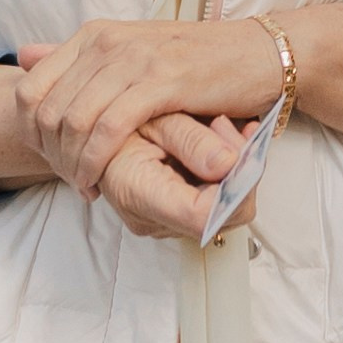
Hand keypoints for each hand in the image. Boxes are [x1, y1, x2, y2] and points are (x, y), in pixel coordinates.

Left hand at [16, 21, 284, 198]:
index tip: (48, 160)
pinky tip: (102, 180)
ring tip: (86, 186)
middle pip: (46, 111)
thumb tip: (23, 56)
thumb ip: (76, 57)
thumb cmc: (198, 62)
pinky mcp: (161, 82)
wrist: (259, 55)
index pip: (29, 89)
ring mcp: (134, 60)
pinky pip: (109, 128)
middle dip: (50, 157)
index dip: (28, 134)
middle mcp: (107, 43)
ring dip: (72, 164)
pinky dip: (97, 161)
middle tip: (70, 181)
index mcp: (95, 36)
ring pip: (74, 122)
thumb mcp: (132, 53)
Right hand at [97, 116, 259, 242]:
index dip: (233, 189)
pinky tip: (222, 146)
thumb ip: (192, 141)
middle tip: (235, 133)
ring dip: (235, 174)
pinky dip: (227, 178)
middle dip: (239, 176)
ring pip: (225, 214)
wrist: (96, 133)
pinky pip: (215, 208)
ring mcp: (162, 224)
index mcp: (137, 192)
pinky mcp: (172, 219)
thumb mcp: (158, 118)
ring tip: (221, 132)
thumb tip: (229, 164)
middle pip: (221, 218)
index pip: (201, 216)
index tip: (246, 154)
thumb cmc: (122, 122)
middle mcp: (149, 219)